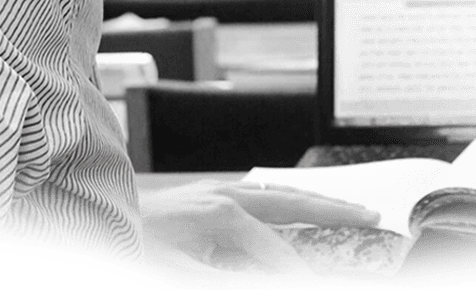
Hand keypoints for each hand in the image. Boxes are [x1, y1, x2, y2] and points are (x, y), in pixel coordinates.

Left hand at [139, 179, 379, 273]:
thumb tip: (278, 280)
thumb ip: (227, 282)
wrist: (103, 220)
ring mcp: (218, 190)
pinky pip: (260, 193)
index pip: (276, 246)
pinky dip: (287, 198)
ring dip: (313, 199)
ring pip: (278, 193)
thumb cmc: (136, 249)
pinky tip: (296, 205)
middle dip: (332, 207)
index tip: (323, 286)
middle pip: (290, 200)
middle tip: (372, 212)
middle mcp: (226, 194)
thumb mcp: (180, 276)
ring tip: (348, 206)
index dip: (300, 270)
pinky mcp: (210, 193)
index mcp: (221, 213)